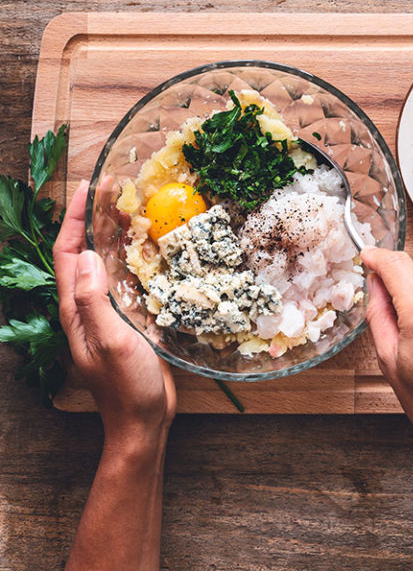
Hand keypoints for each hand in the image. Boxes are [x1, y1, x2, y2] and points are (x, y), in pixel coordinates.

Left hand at [54, 180, 175, 444]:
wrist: (142, 420)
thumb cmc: (126, 386)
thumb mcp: (110, 342)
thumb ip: (94, 301)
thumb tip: (89, 254)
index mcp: (76, 310)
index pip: (68, 253)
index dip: (73, 219)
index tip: (88, 188)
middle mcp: (87, 307)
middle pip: (82, 254)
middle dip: (92, 220)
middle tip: (114, 193)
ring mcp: (106, 314)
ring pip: (104, 265)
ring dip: (112, 236)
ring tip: (132, 213)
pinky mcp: (127, 321)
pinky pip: (124, 281)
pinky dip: (132, 259)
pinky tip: (150, 253)